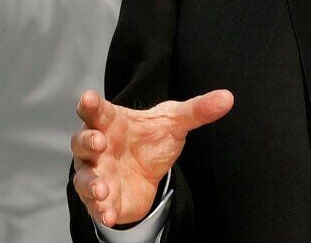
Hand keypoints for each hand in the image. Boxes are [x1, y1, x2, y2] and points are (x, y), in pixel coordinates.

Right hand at [71, 88, 233, 227]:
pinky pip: (95, 205)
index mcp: (111, 121)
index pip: (96, 109)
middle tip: (99, 142)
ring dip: (90, 182)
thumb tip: (228, 98)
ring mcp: (97, 172)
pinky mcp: (102, 198)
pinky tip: (108, 214)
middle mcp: (98, 146)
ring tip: (102, 189)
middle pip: (82, 140)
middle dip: (87, 141)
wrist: (149, 174)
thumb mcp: (176, 123)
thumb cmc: (151, 139)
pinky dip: (100, 209)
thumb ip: (198, 110)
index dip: (90, 103)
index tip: (90, 97)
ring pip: (84, 176)